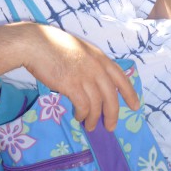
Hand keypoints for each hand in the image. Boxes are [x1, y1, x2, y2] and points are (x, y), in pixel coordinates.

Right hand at [25, 24, 139, 131]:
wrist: (36, 44)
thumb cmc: (53, 45)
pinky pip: (83, 106)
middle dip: (113, 114)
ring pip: (97, 104)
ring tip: (89, 126)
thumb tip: (95, 82)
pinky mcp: (72, 85)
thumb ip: (90, 63)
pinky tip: (78, 116)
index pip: (120, 77)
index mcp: (100, 57)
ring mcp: (85, 76)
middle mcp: (96, 66)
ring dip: (94, 118)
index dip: (129, 93)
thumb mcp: (80, 50)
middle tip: (110, 127)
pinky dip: (82, 114)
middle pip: (111, 95)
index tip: (135, 106)